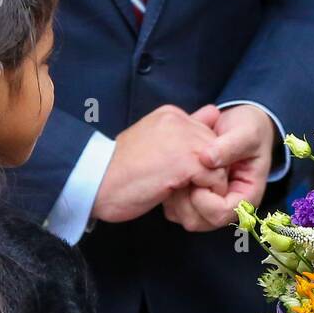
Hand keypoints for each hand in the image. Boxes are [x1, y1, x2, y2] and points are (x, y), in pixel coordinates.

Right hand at [91, 104, 227, 223]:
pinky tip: (182, 200)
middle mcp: (181, 121)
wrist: (94, 182)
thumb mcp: (154, 142)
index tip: (179, 176)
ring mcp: (185, 140)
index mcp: (171, 115)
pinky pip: (215, 181)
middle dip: (207, 173)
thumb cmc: (120, 169)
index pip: (206, 135)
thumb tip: (212, 112)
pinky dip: (205, 195)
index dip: (199, 161)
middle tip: (183, 189)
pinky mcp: (187, 162)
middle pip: (218, 150)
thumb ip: (182, 131)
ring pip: (220, 166)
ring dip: (207, 186)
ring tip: (181, 195)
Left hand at [165, 104, 276, 230]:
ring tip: (175, 168)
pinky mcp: (194, 198)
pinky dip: (168, 192)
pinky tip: (171, 169)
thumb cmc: (250, 130)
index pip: (221, 213)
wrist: (239, 123)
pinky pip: (174, 208)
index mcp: (246, 196)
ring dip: (174, 195)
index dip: (205, 198)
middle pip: (199, 222)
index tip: (198, 173)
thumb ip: (230, 146)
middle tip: (180, 172)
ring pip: (182, 216)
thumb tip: (206, 159)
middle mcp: (227, 206)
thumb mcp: (247, 133)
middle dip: (185, 199)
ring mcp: (209, 204)